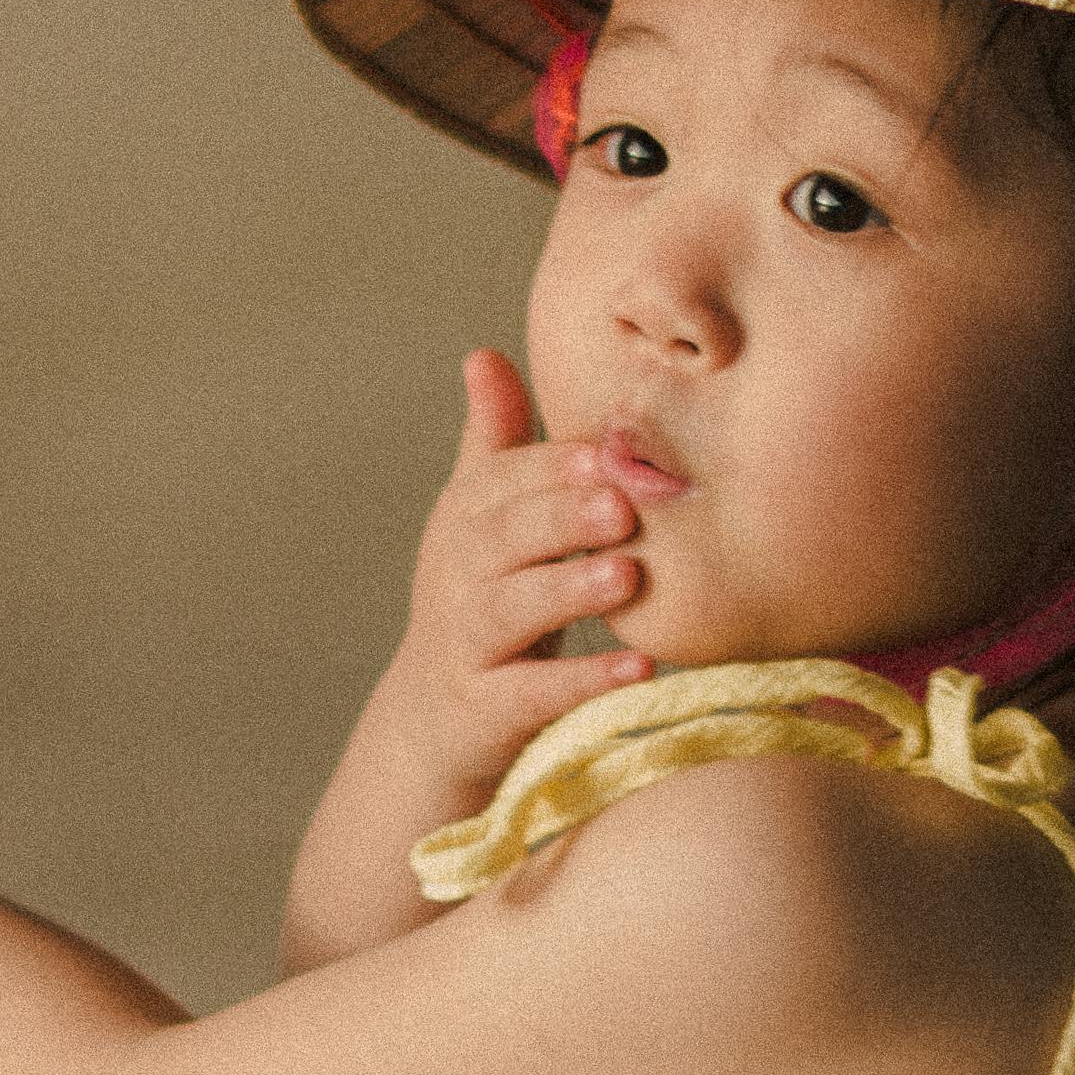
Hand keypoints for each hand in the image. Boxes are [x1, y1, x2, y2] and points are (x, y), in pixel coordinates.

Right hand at [386, 348, 654, 799]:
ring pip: (512, 610)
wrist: (436, 720)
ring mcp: (467, 644)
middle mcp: (456, 576)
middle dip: (561, 516)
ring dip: (569, 591)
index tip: (612, 453)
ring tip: (628, 577)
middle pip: (503, 537)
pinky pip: (534, 694)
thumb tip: (484, 353)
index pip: (502, 481)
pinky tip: (639, 670)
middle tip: (623, 504)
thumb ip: (494, 443)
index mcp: (463, 522)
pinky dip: (584, 683)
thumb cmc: (484, 600)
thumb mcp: (482, 521)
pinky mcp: (486, 709)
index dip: (553, 467)